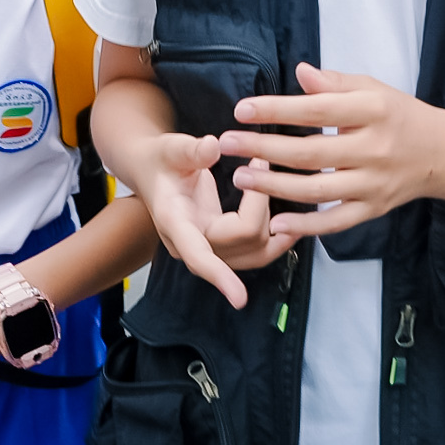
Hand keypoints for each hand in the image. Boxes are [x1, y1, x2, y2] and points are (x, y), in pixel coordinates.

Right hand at [103, 115, 289, 307]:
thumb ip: (191, 150)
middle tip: (261, 163)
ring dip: (276, 233)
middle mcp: (191, 243)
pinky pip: (256, 253)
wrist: (153, 171)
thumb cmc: (162, 160)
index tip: (240, 298)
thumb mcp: (171, 148)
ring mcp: (209, 248)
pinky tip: (290, 223)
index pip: (198, 255)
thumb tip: (212, 146)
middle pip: (240, 241)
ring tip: (292, 203)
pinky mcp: (223, 247)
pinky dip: (276, 239)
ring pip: (254, 254)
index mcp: (175, 222)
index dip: (218, 276)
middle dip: (261, 206)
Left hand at [225, 64, 444, 242]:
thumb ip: (335, 83)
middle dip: (264, 148)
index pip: (318, 110)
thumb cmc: (397, 115)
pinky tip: (276, 224)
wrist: (440, 153)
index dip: (277, 110)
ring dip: (275, 186)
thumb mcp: (373, 88)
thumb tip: (299, 72)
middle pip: (311, 153)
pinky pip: (336, 222)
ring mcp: (374, 183)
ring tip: (241, 177)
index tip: (242, 110)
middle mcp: (374, 149)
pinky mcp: (373, 209)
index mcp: (373, 111)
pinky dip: (306, 227)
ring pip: (318, 190)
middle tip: (228, 144)